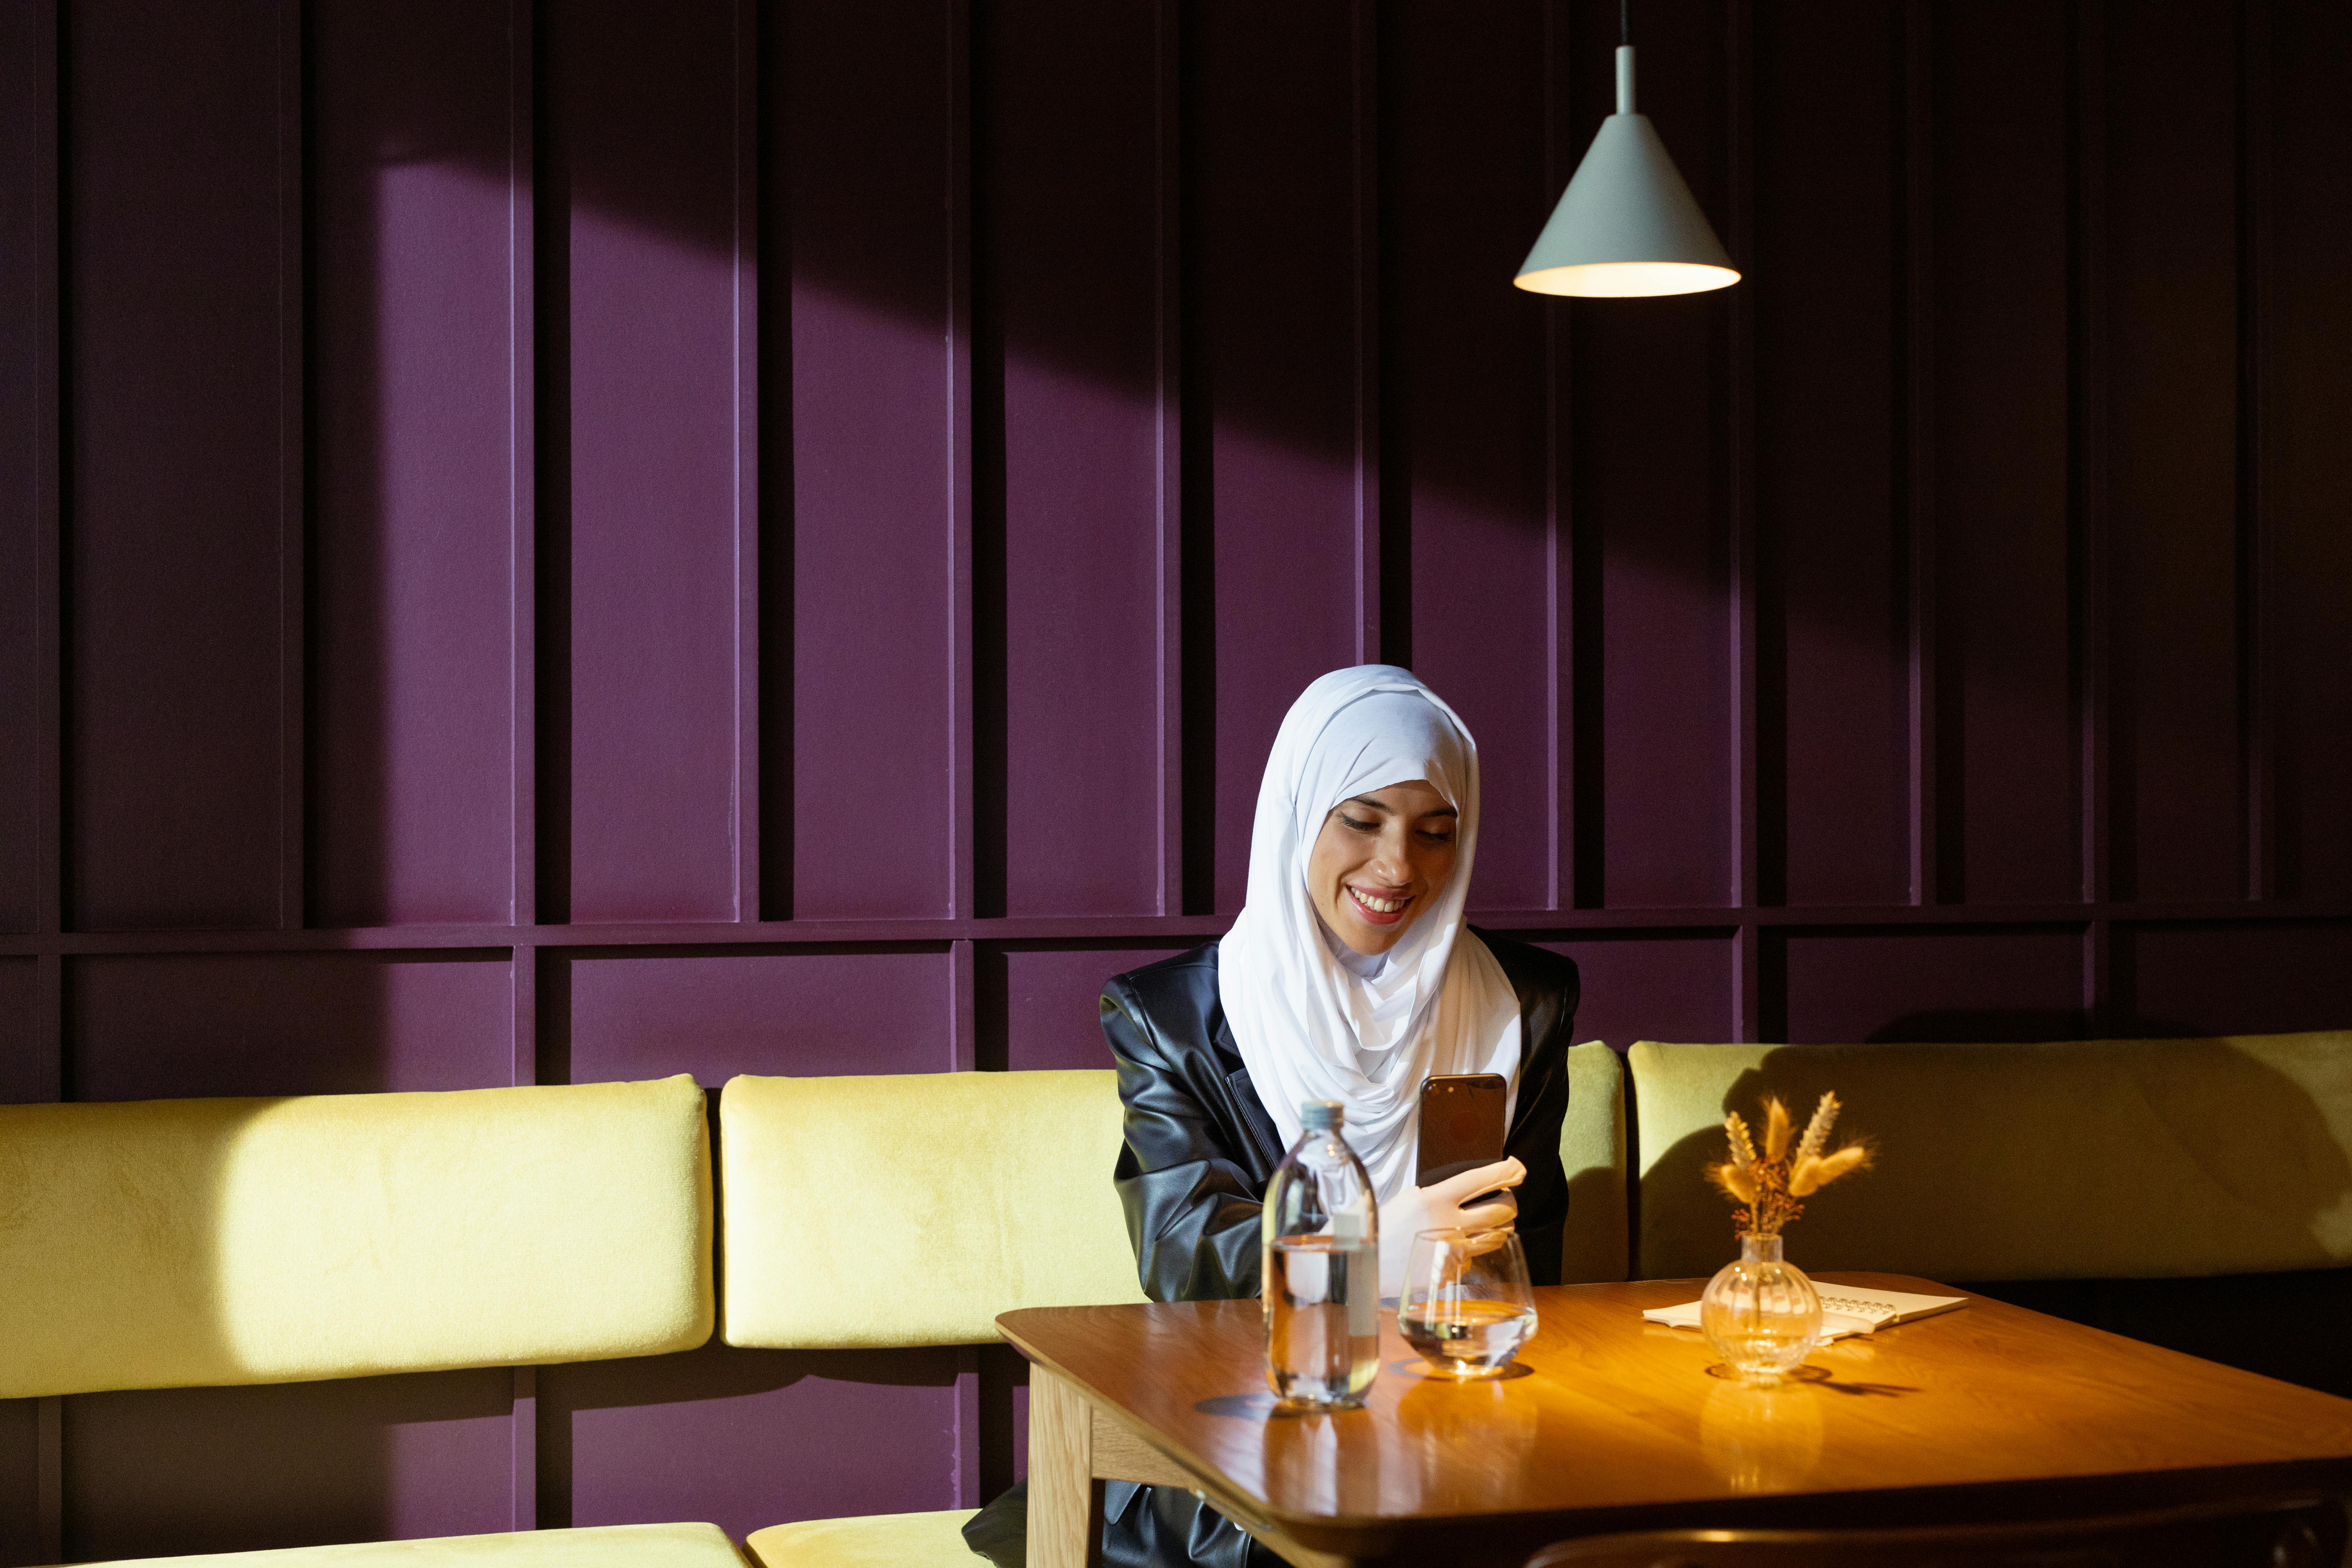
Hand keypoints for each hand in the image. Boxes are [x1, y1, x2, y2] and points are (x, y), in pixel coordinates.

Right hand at [1378, 1157, 1525, 1297]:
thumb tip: (1475, 1189)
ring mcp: (1452, 1252)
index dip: (1505, 1172)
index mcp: (1435, 1199)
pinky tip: (1452, 1250)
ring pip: (1496, 1237)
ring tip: (1490, 1223)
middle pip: (1500, 1211)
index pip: (1479, 1180)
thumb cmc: (1385, 1226)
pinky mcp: (1452, 1274)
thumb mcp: (1410, 1199)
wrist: (1366, 1260)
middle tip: (1506, 1200)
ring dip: (1499, 1228)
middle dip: (1510, 1202)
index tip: (1518, 1168)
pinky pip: (1473, 1260)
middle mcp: (1448, 1225)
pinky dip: (1469, 1253)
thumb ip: (1441, 1194)